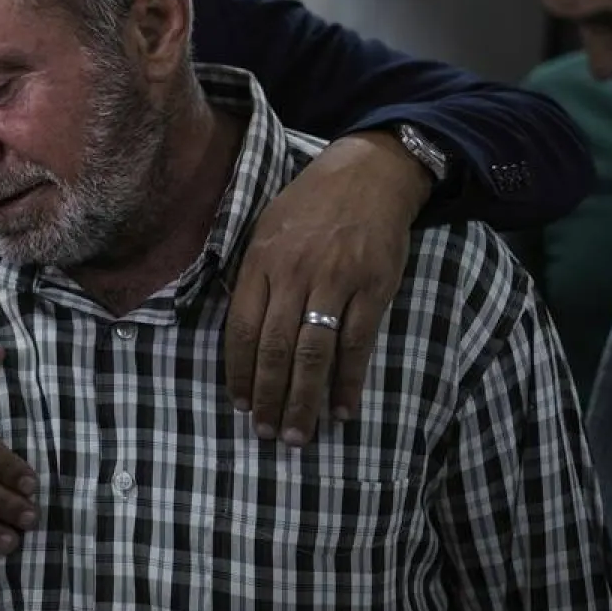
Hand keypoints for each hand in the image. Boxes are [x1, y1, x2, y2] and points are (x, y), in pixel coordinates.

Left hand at [226, 131, 429, 444]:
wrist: (369, 174)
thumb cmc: (310, 204)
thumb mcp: (265, 228)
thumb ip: (253, 277)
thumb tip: (240, 332)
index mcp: (261, 261)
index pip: (241, 329)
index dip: (239, 373)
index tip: (238, 405)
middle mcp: (294, 274)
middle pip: (275, 350)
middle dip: (269, 398)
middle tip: (267, 434)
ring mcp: (335, 282)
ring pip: (313, 354)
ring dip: (304, 400)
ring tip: (298, 436)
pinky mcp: (373, 288)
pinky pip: (357, 344)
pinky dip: (348, 382)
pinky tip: (342, 409)